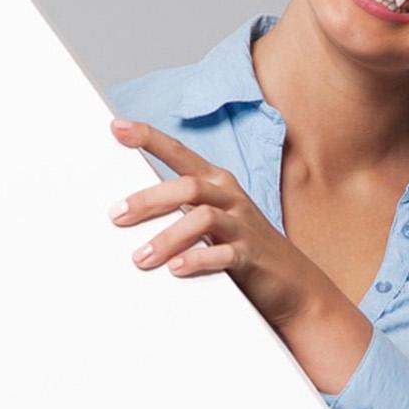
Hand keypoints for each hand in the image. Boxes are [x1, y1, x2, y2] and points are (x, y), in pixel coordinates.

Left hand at [107, 118, 336, 335]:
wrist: (291, 280)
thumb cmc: (240, 244)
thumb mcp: (210, 218)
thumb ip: (179, 208)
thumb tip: (128, 209)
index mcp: (216, 182)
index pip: (179, 153)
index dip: (150, 138)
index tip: (118, 127)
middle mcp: (229, 197)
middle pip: (187, 186)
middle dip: (149, 199)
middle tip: (117, 216)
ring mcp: (242, 225)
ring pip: (202, 218)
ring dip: (167, 237)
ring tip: (141, 257)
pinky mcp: (250, 255)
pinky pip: (223, 254)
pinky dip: (197, 259)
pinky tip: (176, 269)